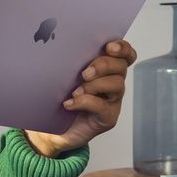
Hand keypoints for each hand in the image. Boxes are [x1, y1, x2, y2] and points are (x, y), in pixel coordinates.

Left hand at [25, 40, 137, 156]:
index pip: (125, 55)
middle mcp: (113, 84)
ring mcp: (112, 102)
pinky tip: (69, 104)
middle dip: (104, 65)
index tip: (109, 47)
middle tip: (84, 73)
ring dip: (95, 85)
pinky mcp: (107, 118)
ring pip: (117, 85)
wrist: (51, 130)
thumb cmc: (58, 100)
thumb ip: (70, 63)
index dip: (122, 48)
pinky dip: (84, 102)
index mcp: (106, 70)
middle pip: (121, 66)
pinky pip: (102, 107)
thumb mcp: (63, 77)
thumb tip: (60, 47)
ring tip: (75, 91)